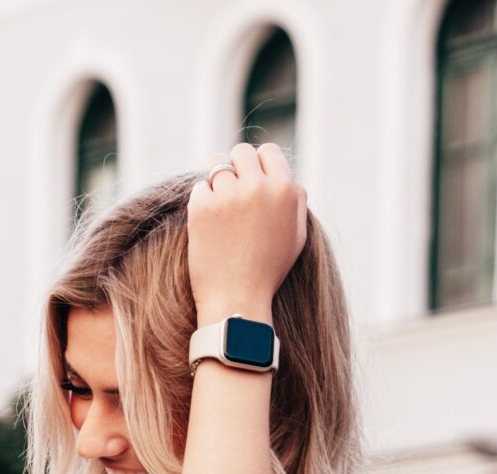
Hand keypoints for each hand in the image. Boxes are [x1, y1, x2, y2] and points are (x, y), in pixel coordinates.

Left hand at [186, 142, 307, 323]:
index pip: (268, 152)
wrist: (237, 299)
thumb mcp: (296, 236)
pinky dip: (202, 200)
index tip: (251, 179)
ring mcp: (228, 196)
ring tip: (219, 204)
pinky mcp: (202, 207)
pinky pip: (199, 187)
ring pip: (216, 164)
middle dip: (236, 167)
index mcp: (285, 190)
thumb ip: (296, 201)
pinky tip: (208, 222)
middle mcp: (258, 187)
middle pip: (241, 152)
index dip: (259, 164)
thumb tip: (288, 177)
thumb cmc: (268, 271)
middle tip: (232, 190)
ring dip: (216, 179)